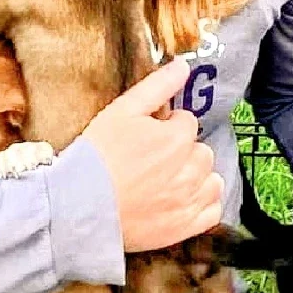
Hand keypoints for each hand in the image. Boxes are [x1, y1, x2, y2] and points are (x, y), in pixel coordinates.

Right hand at [81, 58, 223, 252]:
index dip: (168, 126)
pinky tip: (184, 199)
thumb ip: (158, 86)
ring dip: (197, 175)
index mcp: (176, 138)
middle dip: (183, 150)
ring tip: (169, 179)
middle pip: (201, 150)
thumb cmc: (98, 155)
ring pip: (211, 179)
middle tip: (154, 158)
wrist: (79, 205)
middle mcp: (189, 169)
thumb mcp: (123, 110)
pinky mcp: (185, 227)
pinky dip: (204, 203)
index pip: (187, 121)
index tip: (148, 135)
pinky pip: (213, 211)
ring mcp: (189, 200)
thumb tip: (184, 65)